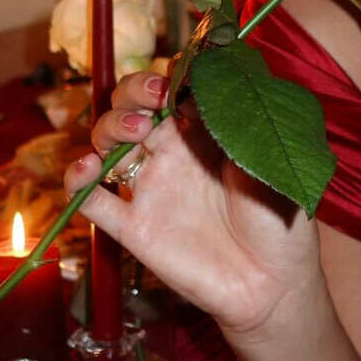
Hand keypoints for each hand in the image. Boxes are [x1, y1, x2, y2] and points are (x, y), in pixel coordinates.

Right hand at [64, 72, 323, 338]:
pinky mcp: (134, 227)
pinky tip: (88, 170)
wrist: (274, 287)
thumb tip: (219, 75)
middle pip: (132, 105)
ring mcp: (151, 188)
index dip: (169, 73)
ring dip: (110, 125)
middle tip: (154, 99)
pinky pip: (92, 200)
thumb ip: (242, 121)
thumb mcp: (271, 161)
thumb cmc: (283, 222)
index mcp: (207, 132)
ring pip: (108, 142)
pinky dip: (77, 180)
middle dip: (134, 91)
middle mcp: (174, 154)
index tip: (180, 72)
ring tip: (136, 133)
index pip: (173, 87)